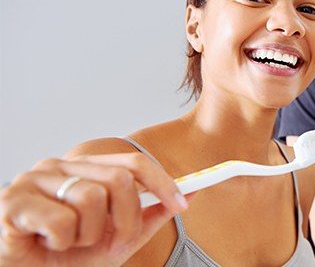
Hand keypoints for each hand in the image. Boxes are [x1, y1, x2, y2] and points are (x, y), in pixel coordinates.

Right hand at [0, 153, 187, 266]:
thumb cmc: (64, 257)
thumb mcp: (117, 240)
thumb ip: (149, 216)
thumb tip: (190, 193)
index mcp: (85, 169)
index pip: (134, 163)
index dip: (162, 182)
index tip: (181, 203)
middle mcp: (61, 167)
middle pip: (119, 179)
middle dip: (125, 220)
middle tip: (109, 243)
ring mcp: (35, 180)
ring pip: (91, 199)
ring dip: (88, 235)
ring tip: (68, 242)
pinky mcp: (14, 202)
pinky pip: (61, 221)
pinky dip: (61, 243)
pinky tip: (45, 243)